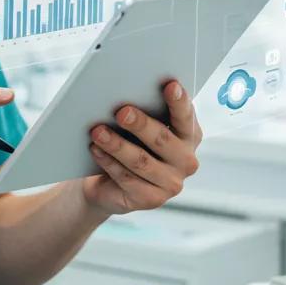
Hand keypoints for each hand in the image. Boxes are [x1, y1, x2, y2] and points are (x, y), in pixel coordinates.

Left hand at [80, 80, 201, 216]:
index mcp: (189, 135)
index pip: (185, 116)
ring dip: (117, 144)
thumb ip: (145, 110)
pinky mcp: (151, 200)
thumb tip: (127, 94)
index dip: (178, 101)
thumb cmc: (128, 143)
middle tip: (121, 111)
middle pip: (162, 138)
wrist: (110, 183)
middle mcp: (186, 161)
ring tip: (97, 131)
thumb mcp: (139, 127)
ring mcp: (171, 184)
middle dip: (141, 124)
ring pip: (141, 161)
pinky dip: (109, 162)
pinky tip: (96, 150)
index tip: (170, 84)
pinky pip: (127, 179)